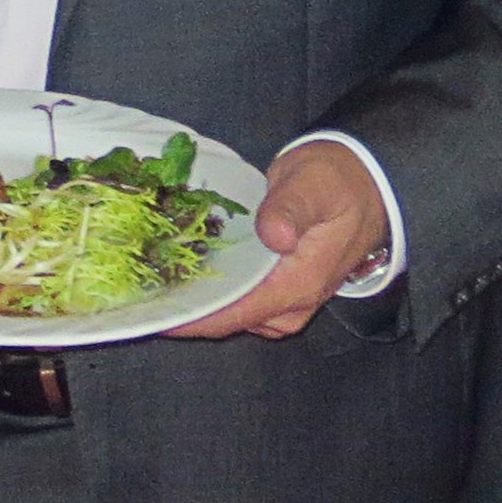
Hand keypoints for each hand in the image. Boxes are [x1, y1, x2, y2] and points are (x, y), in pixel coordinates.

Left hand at [168, 138, 388, 339]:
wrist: (368, 184)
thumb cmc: (337, 181)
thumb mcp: (314, 185)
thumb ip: (291, 209)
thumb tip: (275, 236)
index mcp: (298, 285)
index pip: (233, 315)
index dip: (188, 318)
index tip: (147, 312)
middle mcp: (292, 304)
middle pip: (226, 321)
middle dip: (182, 310)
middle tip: (134, 291)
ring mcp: (287, 302)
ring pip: (231, 314)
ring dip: (194, 301)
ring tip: (147, 280)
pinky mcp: (280, 290)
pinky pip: (239, 302)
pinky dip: (210, 292)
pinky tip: (179, 272)